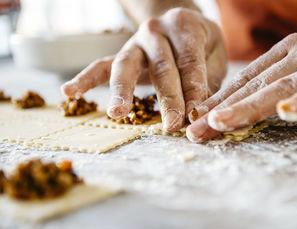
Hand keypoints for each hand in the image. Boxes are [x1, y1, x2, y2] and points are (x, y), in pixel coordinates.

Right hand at [62, 8, 226, 131]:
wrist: (180, 23)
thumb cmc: (201, 44)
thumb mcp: (214, 55)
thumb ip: (208, 81)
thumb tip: (199, 112)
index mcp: (184, 27)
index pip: (189, 62)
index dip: (193, 89)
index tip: (195, 114)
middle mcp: (156, 30)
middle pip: (161, 67)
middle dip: (167, 98)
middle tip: (171, 124)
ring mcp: (135, 42)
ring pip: (126, 65)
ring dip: (122, 91)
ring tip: (117, 113)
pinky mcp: (122, 54)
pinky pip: (101, 65)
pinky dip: (85, 79)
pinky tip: (69, 93)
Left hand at [186, 25, 296, 141]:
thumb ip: (276, 86)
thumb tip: (241, 107)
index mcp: (286, 53)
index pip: (246, 81)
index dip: (219, 101)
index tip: (194, 121)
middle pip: (255, 86)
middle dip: (223, 109)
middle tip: (196, 130)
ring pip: (282, 87)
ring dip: (250, 106)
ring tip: (223, 122)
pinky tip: (287, 113)